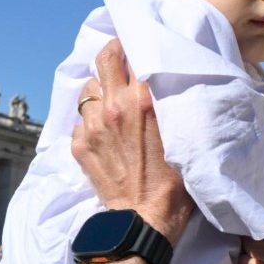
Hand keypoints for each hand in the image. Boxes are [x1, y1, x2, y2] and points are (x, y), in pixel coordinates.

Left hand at [71, 39, 193, 243]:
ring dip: (100, 89)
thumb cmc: (176, 180)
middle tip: (122, 58)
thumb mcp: (184, 134)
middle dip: (113, 53)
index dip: (137, 46)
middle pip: (104, 57)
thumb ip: (171, 103)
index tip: (141, 47)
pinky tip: (105, 132)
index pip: (132, 52)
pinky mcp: (79, 144)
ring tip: (112, 101)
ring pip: (89, 88)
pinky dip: (92, 120)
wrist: (146, 217)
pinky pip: (81, 119)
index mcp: (143, 99)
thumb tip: (166, 82)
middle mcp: (115, 105)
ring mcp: (93, 125)